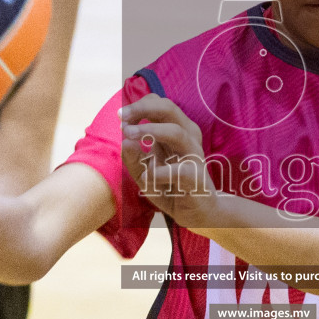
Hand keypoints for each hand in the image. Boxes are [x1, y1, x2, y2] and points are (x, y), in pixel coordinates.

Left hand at [119, 95, 219, 225]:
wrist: (196, 214)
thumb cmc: (171, 188)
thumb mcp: (145, 174)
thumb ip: (133, 159)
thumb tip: (125, 141)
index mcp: (176, 131)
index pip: (160, 105)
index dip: (139, 106)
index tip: (121, 116)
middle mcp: (187, 138)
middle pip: (169, 109)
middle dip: (143, 109)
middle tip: (122, 118)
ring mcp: (193, 156)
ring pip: (176, 132)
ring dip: (150, 131)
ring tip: (128, 136)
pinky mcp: (197, 177)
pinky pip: (180, 170)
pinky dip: (160, 172)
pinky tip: (147, 176)